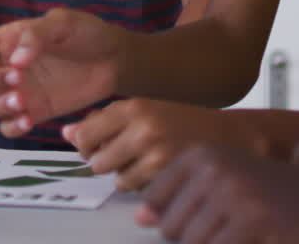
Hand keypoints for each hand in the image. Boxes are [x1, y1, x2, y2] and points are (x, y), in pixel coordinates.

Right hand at [0, 8, 121, 135]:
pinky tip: (28, 119)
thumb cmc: (87, 33)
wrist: (114, 60)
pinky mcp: (34, 111)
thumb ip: (36, 36)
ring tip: (22, 102)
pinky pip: (8, 126)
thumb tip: (15, 59)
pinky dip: (11, 126)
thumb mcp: (62, 23)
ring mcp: (19, 91)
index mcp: (8, 40)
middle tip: (16, 78)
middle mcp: (7, 67)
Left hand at [64, 98, 267, 190]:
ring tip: (147, 163)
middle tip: (127, 156)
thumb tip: (67, 133)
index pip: (84, 134)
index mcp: (134, 106)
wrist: (232, 135)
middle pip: (96, 161)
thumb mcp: (146, 110)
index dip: (85, 145)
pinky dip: (145, 187)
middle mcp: (143, 127)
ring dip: (126, 177)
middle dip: (107, 163)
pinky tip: (160, 172)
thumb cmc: (185, 121)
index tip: (95, 146)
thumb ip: (105, 120)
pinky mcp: (170, 176)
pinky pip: (138, 191)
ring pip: (117, 180)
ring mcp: (157, 153)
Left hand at [139, 144, 298, 243]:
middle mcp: (213, 167)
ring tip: (241, 232)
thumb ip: (180, 196)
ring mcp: (233, 193)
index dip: (169, 218)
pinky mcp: (252, 220)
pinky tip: (252, 237)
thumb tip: (140, 219)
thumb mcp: (224, 181)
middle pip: (170, 228)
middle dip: (194, 239)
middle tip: (230, 227)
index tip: (204, 216)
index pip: (152, 198)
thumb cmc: (273, 193)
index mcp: (201, 154)